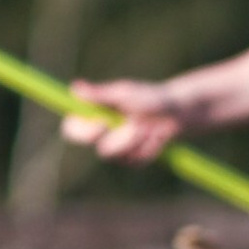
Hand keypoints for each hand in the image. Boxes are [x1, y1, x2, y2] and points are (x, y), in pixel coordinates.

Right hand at [61, 78, 183, 163]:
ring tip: (151, 126)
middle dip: (122, 138)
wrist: (177, 111)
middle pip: (100, 150)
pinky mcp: (132, 160)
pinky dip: (150, 147)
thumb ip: (99, 95)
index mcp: (94, 117)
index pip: (72, 130)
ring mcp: (117, 150)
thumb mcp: (124, 93)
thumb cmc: (149, 97)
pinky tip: (158, 135)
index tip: (101, 124)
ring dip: (139, 141)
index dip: (82, 132)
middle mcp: (102, 135)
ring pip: (119, 157)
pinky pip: (136, 161)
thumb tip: (74, 88)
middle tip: (137, 125)